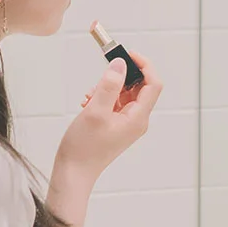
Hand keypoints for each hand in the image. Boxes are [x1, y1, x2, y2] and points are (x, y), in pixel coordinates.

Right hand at [57, 49, 163, 181]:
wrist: (74, 172)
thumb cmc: (84, 148)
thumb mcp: (95, 111)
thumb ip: (109, 85)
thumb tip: (120, 64)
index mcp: (138, 118)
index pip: (153, 84)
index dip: (143, 65)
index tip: (126, 54)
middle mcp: (137, 120)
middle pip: (138, 86)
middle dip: (119, 77)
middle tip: (101, 77)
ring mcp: (127, 123)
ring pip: (124, 93)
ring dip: (107, 88)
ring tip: (90, 97)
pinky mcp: (116, 125)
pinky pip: (115, 103)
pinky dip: (102, 98)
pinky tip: (88, 103)